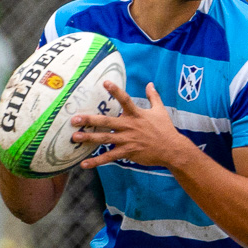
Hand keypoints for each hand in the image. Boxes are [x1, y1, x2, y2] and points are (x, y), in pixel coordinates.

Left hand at [72, 81, 194, 170]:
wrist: (172, 149)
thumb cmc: (165, 129)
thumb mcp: (160, 110)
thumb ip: (153, 96)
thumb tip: (150, 84)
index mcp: (136, 114)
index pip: (125, 100)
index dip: (116, 91)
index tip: (105, 82)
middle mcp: (129, 126)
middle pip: (107, 121)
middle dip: (90, 120)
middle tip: (75, 118)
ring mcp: (127, 140)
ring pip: (105, 139)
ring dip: (89, 138)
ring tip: (75, 137)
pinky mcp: (127, 152)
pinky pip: (109, 157)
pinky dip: (96, 161)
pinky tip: (84, 164)